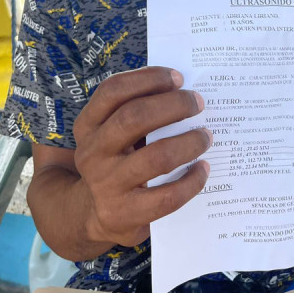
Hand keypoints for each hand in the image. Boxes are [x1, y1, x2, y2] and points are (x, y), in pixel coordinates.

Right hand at [72, 66, 211, 247]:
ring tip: (206, 136)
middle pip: (134, 118)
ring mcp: (106, 185)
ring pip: (156, 157)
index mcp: (88, 125)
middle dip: (173, 105)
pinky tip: (202, 169)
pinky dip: (191, 181)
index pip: (112, 91)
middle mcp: (92, 152)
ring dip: (189, 142)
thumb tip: (184, 92)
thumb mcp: (112, 134)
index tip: (178, 78)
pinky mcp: (125, 213)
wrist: (96, 214)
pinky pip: (167, 196)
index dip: (147, 78)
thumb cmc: (117, 161)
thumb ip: (137, 113)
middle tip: (198, 102)